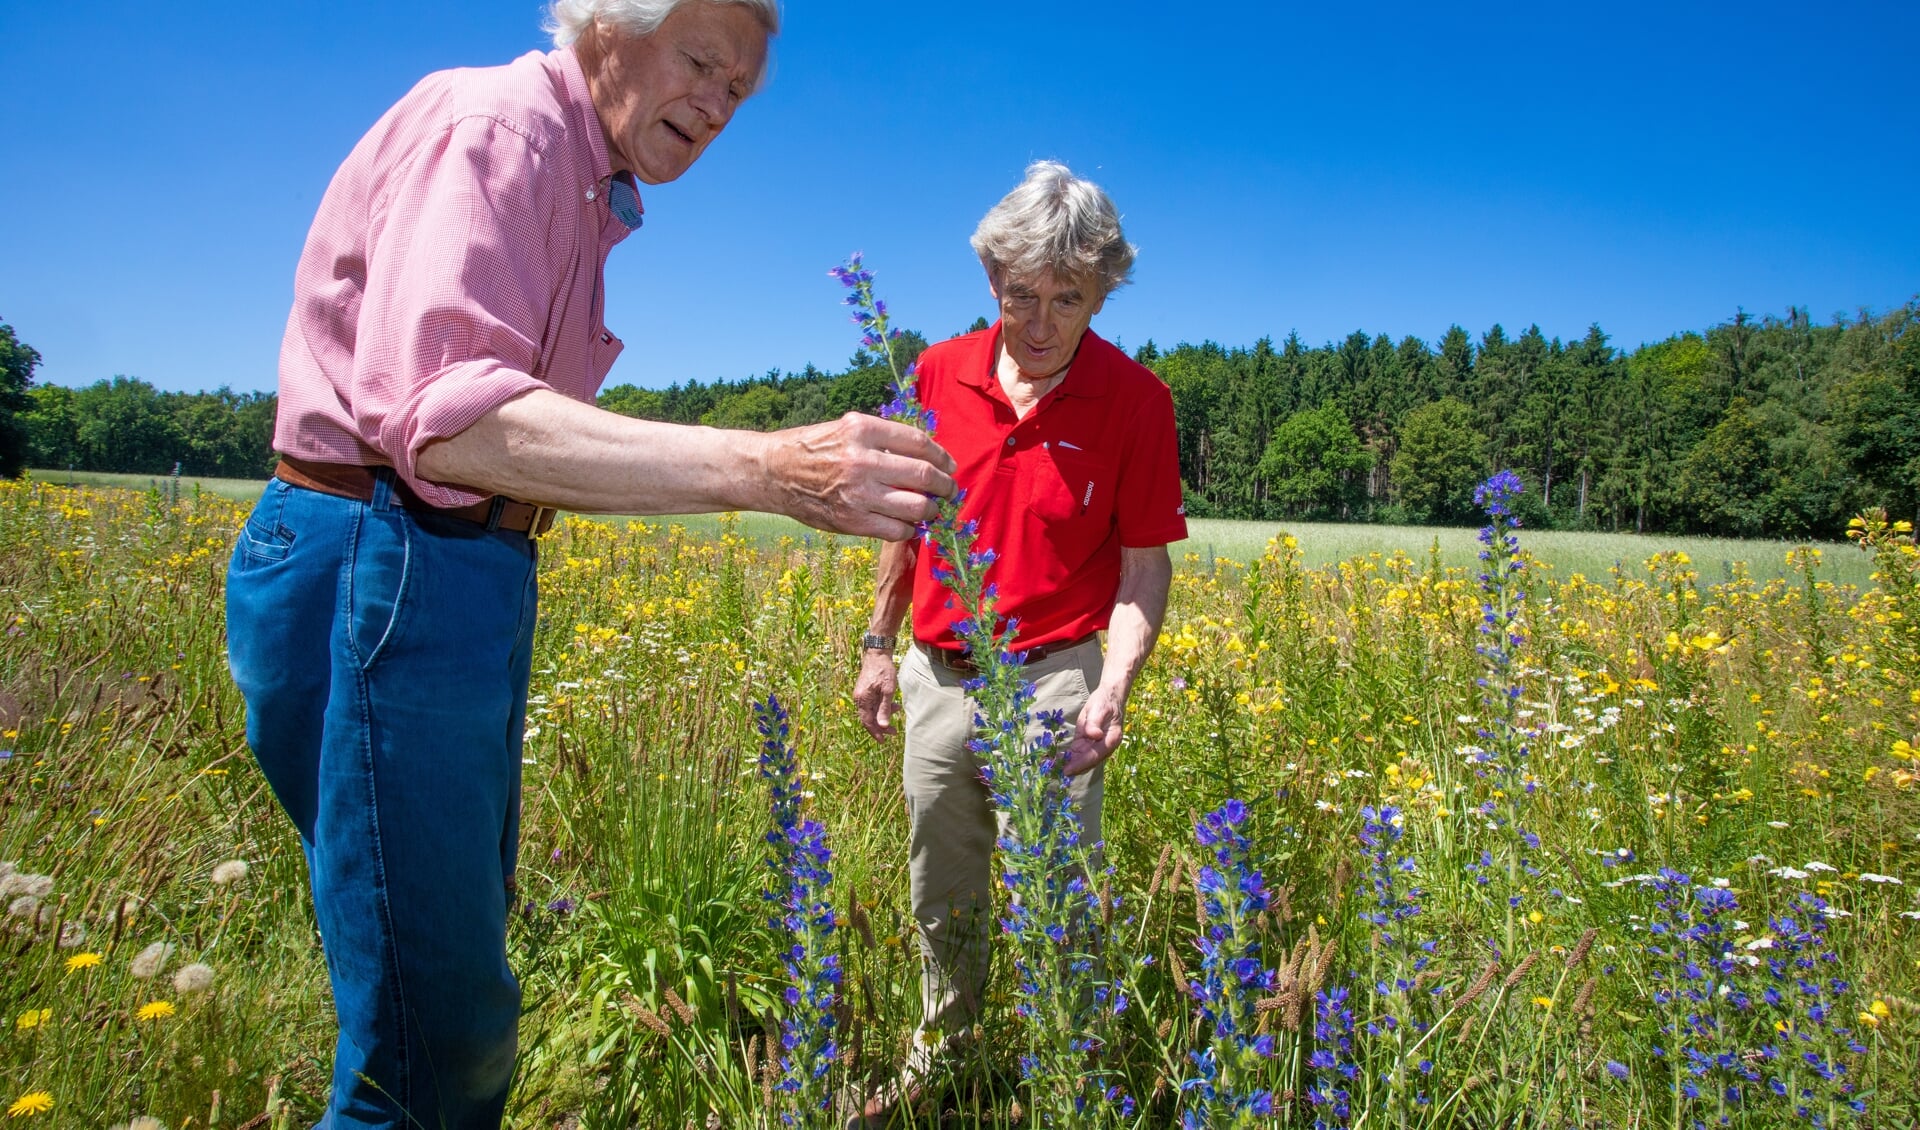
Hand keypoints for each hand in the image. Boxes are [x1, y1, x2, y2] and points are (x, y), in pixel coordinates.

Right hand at [765, 413, 955, 540]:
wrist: (775, 472)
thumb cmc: (816, 448)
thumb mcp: (847, 428)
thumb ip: (884, 438)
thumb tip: (928, 455)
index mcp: (863, 430)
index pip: (918, 443)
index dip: (942, 456)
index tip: (949, 465)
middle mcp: (862, 460)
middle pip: (923, 476)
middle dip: (945, 486)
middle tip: (950, 490)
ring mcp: (857, 493)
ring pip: (916, 507)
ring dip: (932, 510)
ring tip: (932, 508)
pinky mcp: (852, 521)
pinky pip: (897, 530)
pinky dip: (910, 528)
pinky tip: (908, 523)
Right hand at [854, 650, 901, 740]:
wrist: (878, 653)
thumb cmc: (884, 670)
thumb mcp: (888, 691)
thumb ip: (885, 709)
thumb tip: (882, 726)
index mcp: (862, 699)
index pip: (867, 721)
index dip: (875, 732)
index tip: (883, 740)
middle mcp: (859, 698)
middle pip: (868, 718)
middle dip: (881, 726)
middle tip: (893, 732)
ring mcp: (861, 694)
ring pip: (871, 710)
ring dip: (883, 714)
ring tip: (897, 712)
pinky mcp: (865, 690)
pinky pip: (872, 703)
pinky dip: (882, 706)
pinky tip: (893, 705)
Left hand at [1062, 683, 1126, 775]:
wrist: (1108, 697)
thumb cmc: (1105, 702)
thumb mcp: (1100, 709)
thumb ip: (1095, 723)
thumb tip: (1094, 735)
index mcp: (1110, 740)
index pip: (1094, 756)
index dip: (1080, 764)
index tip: (1067, 770)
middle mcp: (1104, 748)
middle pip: (1087, 762)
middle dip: (1071, 768)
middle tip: (1053, 771)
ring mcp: (1095, 747)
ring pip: (1080, 760)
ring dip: (1067, 765)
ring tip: (1050, 767)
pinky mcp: (1086, 744)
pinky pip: (1076, 754)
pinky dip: (1066, 757)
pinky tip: (1053, 759)